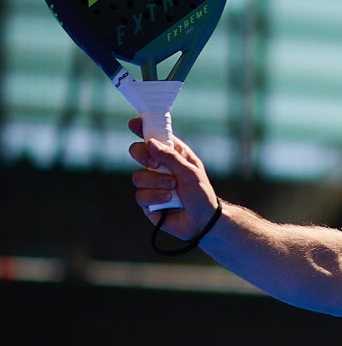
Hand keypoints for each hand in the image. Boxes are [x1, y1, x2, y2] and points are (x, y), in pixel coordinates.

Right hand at [128, 116, 219, 240]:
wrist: (203, 221)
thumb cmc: (201, 194)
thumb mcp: (191, 172)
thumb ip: (171, 157)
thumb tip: (150, 143)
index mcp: (173, 155)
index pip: (155, 138)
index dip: (143, 129)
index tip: (134, 124)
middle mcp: (159, 167)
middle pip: (137, 152)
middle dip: (143, 155)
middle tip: (154, 163)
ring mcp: (151, 184)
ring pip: (137, 176)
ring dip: (156, 182)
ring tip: (173, 188)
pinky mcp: (147, 201)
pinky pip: (140, 194)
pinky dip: (155, 196)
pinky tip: (168, 201)